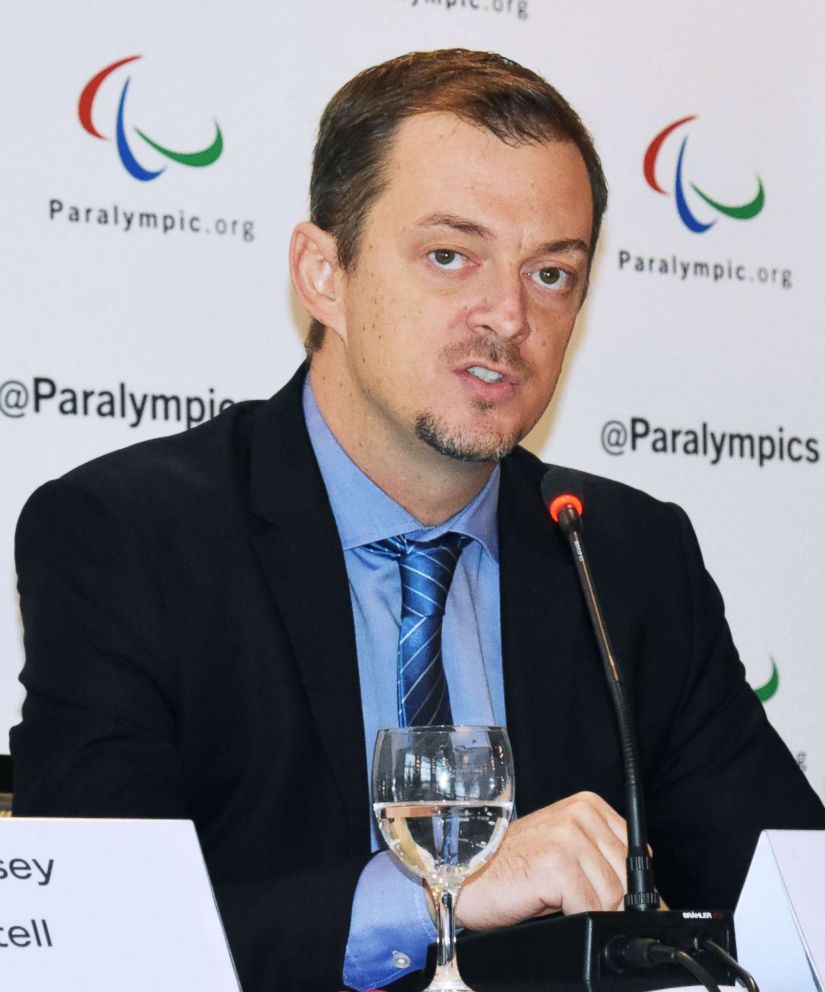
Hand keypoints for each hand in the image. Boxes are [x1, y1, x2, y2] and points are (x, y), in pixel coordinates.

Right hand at [454, 792, 627, 930]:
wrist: (466, 876)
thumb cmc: (511, 868)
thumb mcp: (564, 854)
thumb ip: (601, 859)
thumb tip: (649, 895)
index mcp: (586, 805)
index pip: (636, 852)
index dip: (625, 883)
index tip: (604, 896)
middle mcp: (579, 814)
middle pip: (626, 876)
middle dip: (608, 902)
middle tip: (575, 904)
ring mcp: (568, 837)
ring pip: (612, 895)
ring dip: (587, 910)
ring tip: (557, 902)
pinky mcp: (557, 865)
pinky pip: (591, 908)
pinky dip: (576, 919)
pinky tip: (549, 907)